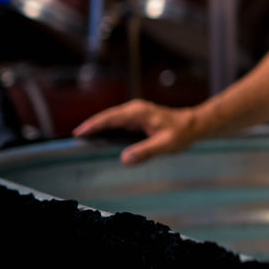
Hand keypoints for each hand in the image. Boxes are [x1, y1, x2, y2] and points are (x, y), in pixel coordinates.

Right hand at [73, 100, 200, 165]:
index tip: (79, 133)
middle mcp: (134, 109)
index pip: (110, 118)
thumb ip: (145, 151)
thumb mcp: (165, 145)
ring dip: (98, 127)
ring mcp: (135, 112)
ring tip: (82, 138)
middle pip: (107, 116)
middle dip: (91, 125)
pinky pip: (117, 122)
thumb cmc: (181, 133)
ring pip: (111, 119)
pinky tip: (100, 138)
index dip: (94, 125)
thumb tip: (124, 159)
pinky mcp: (136, 118)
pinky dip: (107, 128)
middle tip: (75, 137)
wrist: (193, 125)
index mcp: (138, 112)